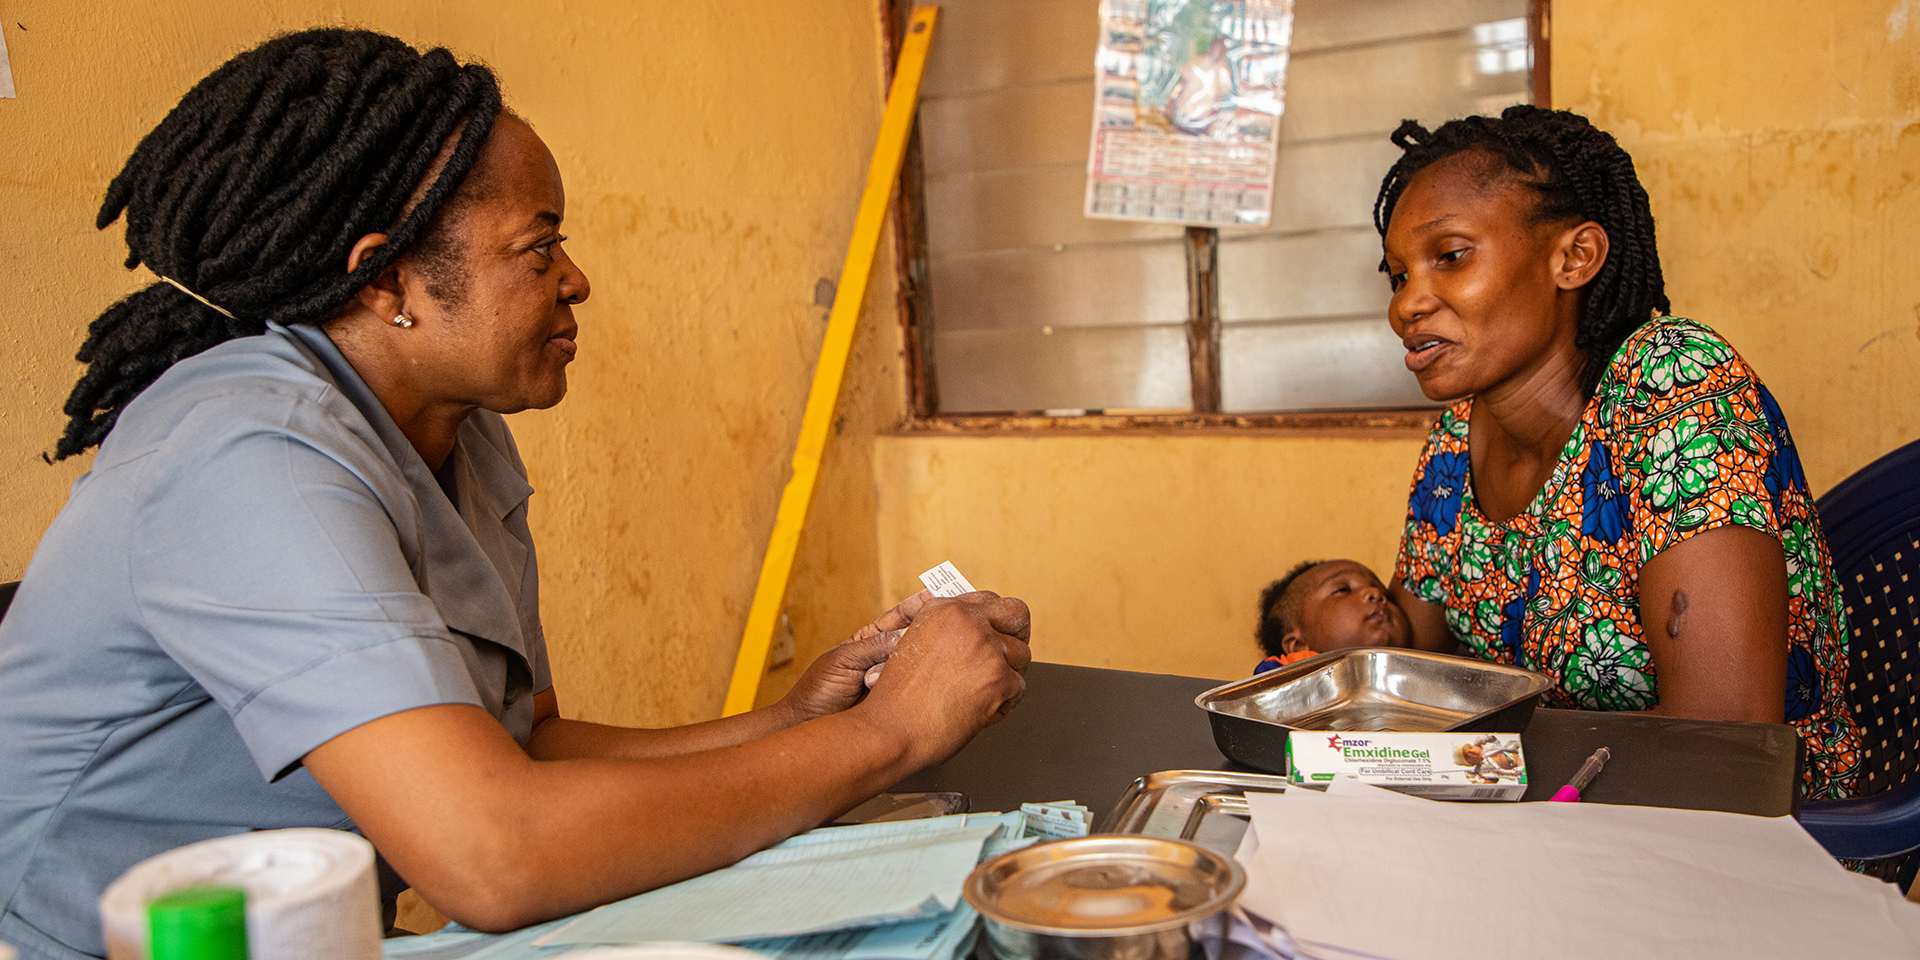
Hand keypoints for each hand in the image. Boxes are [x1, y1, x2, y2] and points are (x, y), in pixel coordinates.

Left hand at [778, 590, 932, 722]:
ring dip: (928, 659)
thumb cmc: (818, 690)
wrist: (808, 723)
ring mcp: (894, 679)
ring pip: (918, 663)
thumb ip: (875, 646)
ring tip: (944, 651)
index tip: (941, 596)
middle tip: (953, 623)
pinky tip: (933, 679)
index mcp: (870, 639)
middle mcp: (885, 657)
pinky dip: (924, 684)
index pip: (901, 617)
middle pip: (916, 638)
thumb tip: (909, 634)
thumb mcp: (845, 659)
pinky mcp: (899, 701)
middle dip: (933, 630)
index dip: (920, 606)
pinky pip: (915, 688)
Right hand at [856, 591, 1031, 768]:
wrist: (890, 732)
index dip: (996, 621)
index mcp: (944, 609)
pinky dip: (1002, 705)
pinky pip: (1018, 689)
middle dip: (1018, 634)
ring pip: (1023, 655)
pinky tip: (979, 712)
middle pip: (1017, 614)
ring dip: (1008, 676)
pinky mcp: (999, 678)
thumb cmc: (898, 700)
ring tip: (983, 693)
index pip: (989, 600)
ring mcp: (986, 648)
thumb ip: (946, 631)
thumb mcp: (913, 646)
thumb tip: (978, 630)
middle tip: (1009, 655)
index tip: (997, 634)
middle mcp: (967, 622)